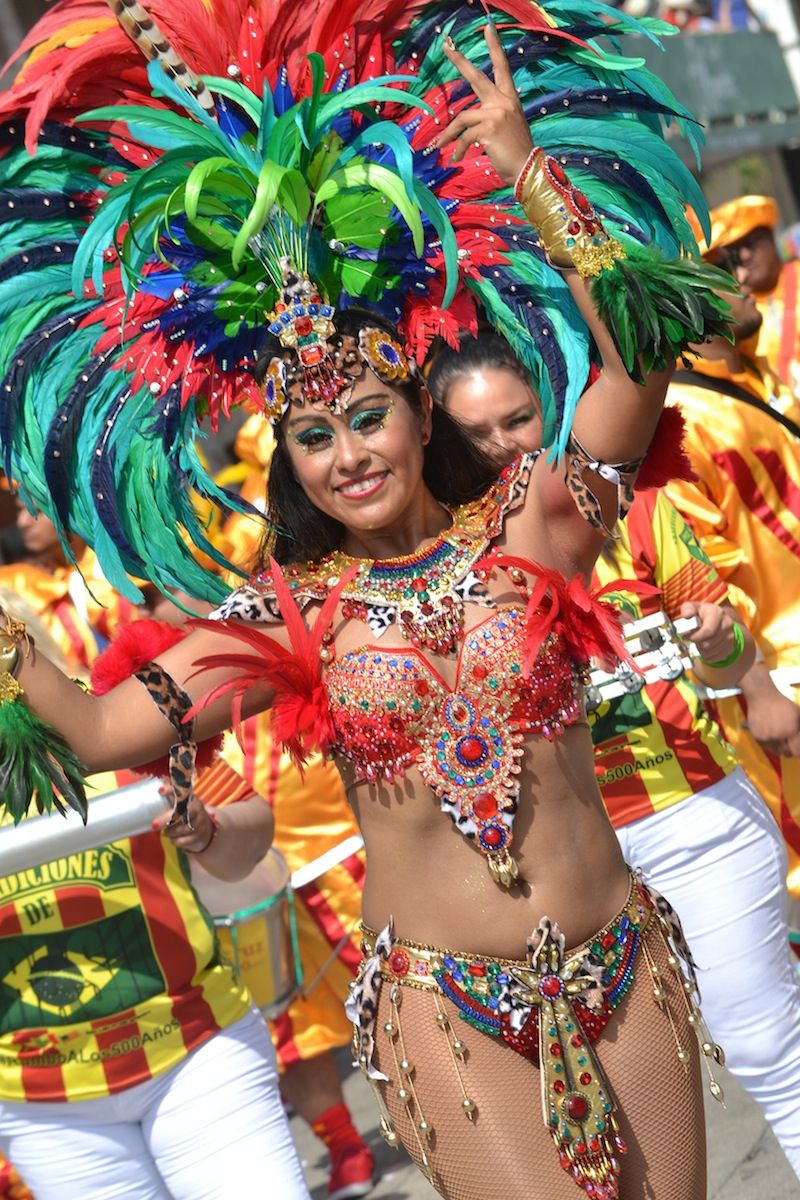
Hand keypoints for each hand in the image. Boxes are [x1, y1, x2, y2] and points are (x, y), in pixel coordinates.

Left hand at [154, 787, 218, 852]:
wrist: (206, 829)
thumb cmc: (188, 813)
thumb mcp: (184, 802)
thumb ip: (173, 795)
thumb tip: (158, 785)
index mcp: (191, 798)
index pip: (181, 792)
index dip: (170, 791)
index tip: (160, 791)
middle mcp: (197, 809)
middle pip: (181, 814)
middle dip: (165, 819)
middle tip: (154, 825)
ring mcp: (199, 823)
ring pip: (179, 830)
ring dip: (169, 832)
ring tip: (166, 831)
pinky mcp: (198, 837)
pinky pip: (181, 841)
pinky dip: (174, 841)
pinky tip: (173, 838)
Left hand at [439, 21, 533, 186]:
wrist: (527, 170)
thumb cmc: (516, 153)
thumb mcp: (507, 128)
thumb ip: (491, 117)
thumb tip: (469, 122)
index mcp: (509, 99)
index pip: (502, 68)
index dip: (495, 47)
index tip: (488, 28)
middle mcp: (503, 102)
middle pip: (477, 77)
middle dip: (460, 61)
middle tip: (446, 46)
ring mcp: (496, 114)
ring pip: (463, 117)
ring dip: (449, 133)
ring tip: (440, 144)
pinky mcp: (488, 129)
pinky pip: (465, 136)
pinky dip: (458, 148)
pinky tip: (457, 158)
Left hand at [681, 601, 741, 665]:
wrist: (720, 620)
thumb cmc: (703, 614)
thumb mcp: (694, 607)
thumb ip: (688, 609)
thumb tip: (687, 614)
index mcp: (717, 614)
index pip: (708, 631)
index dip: (694, 636)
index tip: (685, 636)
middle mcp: (727, 625)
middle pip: (707, 644)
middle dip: (696, 643)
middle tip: (691, 639)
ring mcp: (730, 637)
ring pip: (710, 652)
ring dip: (700, 649)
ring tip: (698, 641)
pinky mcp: (730, 647)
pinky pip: (714, 657)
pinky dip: (706, 655)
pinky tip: (704, 646)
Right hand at [745, 687, 799, 756]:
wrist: (762, 698)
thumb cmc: (783, 704)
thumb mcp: (797, 715)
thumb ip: (799, 730)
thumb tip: (798, 739)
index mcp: (791, 731)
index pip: (797, 751)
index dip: (798, 751)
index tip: (797, 747)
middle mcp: (779, 737)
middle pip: (787, 754)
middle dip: (790, 750)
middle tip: (790, 744)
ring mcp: (767, 738)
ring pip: (776, 752)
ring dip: (780, 749)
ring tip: (780, 740)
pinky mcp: (757, 738)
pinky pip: (766, 748)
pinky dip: (770, 745)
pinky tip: (771, 736)